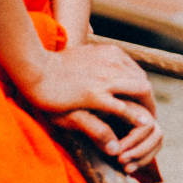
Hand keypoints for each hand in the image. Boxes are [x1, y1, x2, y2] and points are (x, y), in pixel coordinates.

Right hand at [18, 44, 161, 175]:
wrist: (34, 67)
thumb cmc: (55, 67)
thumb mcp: (84, 60)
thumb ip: (100, 64)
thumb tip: (109, 66)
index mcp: (111, 54)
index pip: (138, 74)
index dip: (142, 93)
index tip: (139, 106)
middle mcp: (113, 62)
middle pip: (143, 84)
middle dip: (148, 103)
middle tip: (147, 121)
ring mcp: (104, 77)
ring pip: (140, 92)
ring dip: (146, 111)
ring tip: (146, 128)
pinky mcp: (93, 94)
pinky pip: (121, 107)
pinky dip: (133, 118)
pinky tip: (141, 126)